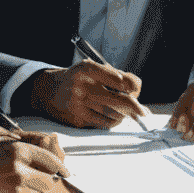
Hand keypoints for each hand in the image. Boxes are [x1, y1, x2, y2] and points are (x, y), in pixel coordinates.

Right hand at [0, 127, 66, 192]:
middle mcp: (21, 173)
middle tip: (35, 180)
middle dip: (45, 180)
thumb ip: (15, 140)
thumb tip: (40, 142)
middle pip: (49, 181)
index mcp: (18, 152)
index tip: (65, 171)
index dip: (60, 166)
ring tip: (18, 190)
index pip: (51, 160)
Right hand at [29, 60, 146, 127]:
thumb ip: (114, 76)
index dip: (131, 85)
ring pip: (114, 114)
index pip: (117, 78)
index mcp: (87, 69)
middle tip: (143, 111)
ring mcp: (79, 104)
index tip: (135, 88)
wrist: (50, 91)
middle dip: (135, 106)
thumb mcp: (93, 69)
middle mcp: (82, 86)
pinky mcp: (78, 119)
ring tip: (124, 110)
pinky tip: (113, 116)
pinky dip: (113, 121)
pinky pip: (104, 123)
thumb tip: (137, 91)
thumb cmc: (79, 79)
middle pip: (119, 99)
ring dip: (124, 114)